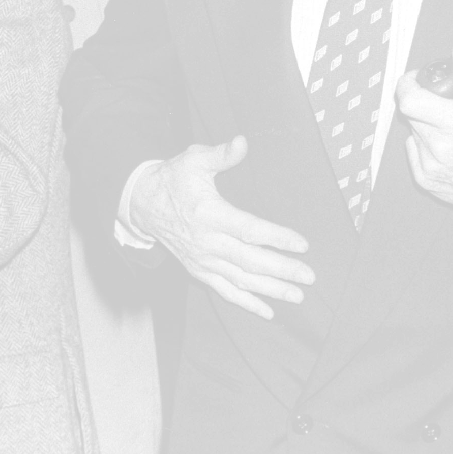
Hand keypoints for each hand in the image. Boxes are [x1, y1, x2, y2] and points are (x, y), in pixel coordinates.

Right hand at [130, 136, 312, 319]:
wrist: (143, 204)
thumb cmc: (173, 180)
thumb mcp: (194, 160)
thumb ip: (221, 154)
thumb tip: (242, 142)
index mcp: (211, 214)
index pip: (250, 230)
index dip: (277, 238)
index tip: (302, 244)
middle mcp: (208, 242)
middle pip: (250, 261)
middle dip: (282, 270)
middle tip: (309, 276)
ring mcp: (203, 260)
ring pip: (241, 280)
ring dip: (271, 290)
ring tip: (297, 297)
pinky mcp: (199, 271)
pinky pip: (224, 291)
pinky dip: (246, 303)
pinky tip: (268, 312)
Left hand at [395, 43, 452, 217]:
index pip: (411, 100)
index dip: (409, 83)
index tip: (417, 78)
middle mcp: (443, 148)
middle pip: (410, 112)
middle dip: (423, 100)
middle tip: (444, 101)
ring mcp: (433, 167)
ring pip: (413, 131)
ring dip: (427, 123)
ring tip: (452, 127)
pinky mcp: (428, 181)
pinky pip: (413, 151)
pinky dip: (425, 144)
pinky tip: (448, 145)